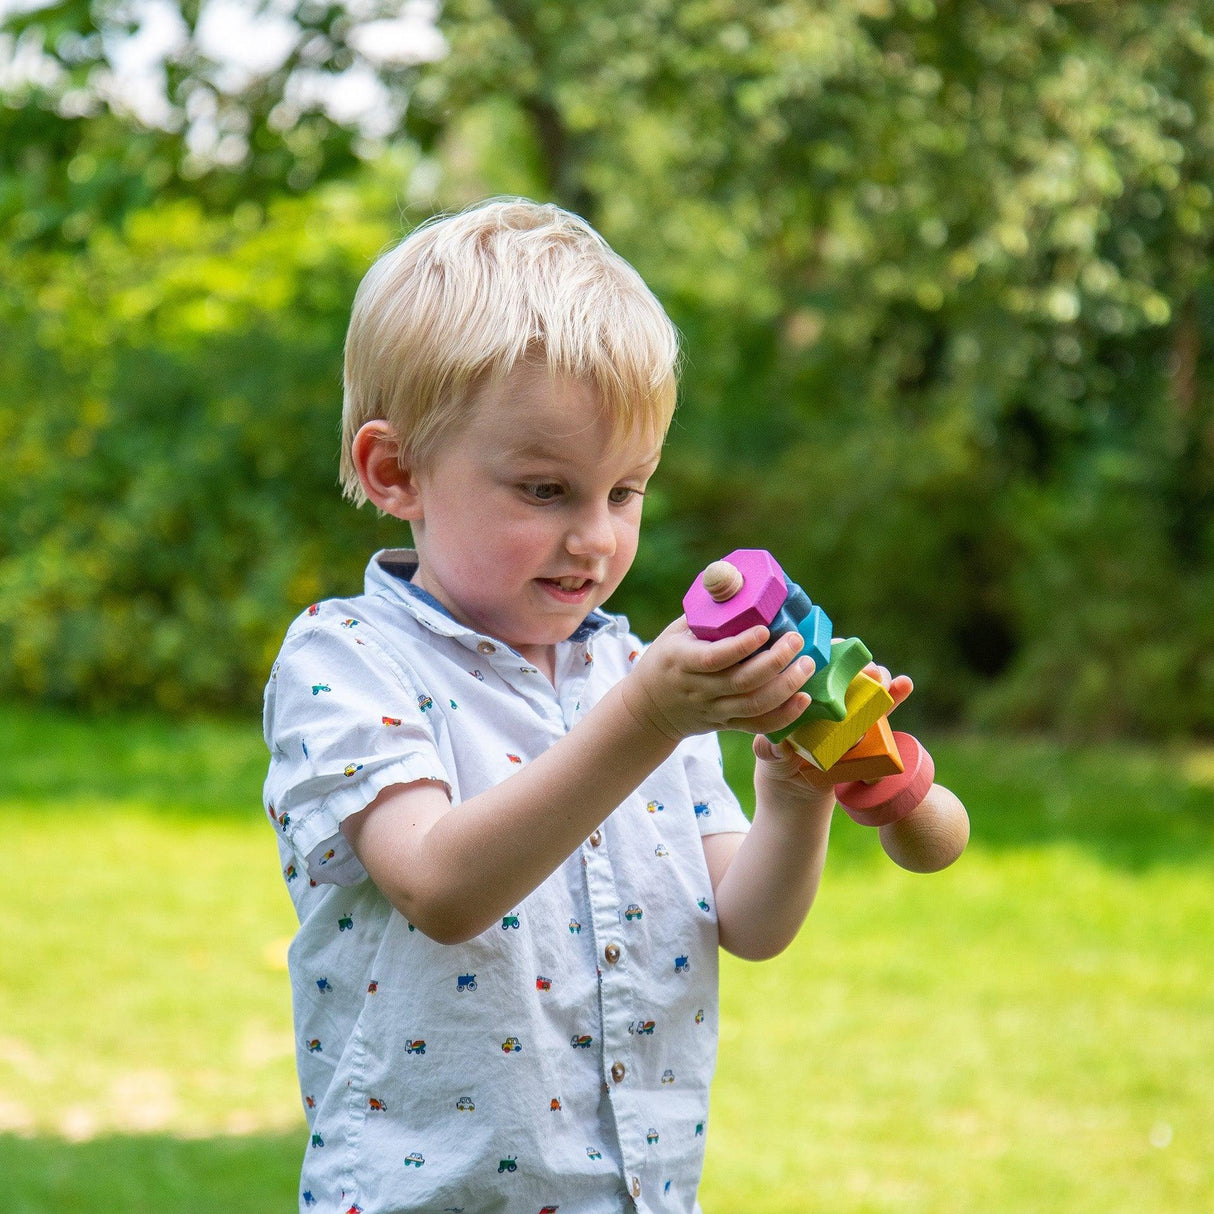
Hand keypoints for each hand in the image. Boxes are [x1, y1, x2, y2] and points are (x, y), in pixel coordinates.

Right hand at [621, 616, 815, 741]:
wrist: (650, 708)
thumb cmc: (667, 659)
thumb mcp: (675, 632)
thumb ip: (707, 614)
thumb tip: (740, 581)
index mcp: (682, 661)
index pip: (714, 658)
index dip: (742, 645)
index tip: (765, 629)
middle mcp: (699, 689)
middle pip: (742, 681)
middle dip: (775, 660)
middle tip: (796, 639)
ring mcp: (714, 709)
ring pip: (755, 704)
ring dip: (786, 685)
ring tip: (807, 664)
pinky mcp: (727, 723)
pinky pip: (759, 725)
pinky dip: (785, 715)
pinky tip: (803, 698)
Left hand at [751, 658, 913, 801]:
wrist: (795, 784)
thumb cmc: (778, 757)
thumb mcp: (770, 753)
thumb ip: (770, 750)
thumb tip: (778, 747)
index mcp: (801, 689)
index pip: (815, 661)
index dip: (826, 652)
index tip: (833, 652)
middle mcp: (828, 692)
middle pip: (848, 668)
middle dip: (860, 666)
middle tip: (870, 672)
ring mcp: (850, 707)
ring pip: (869, 685)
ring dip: (881, 678)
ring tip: (886, 681)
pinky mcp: (867, 726)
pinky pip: (883, 709)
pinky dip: (895, 696)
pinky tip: (905, 684)